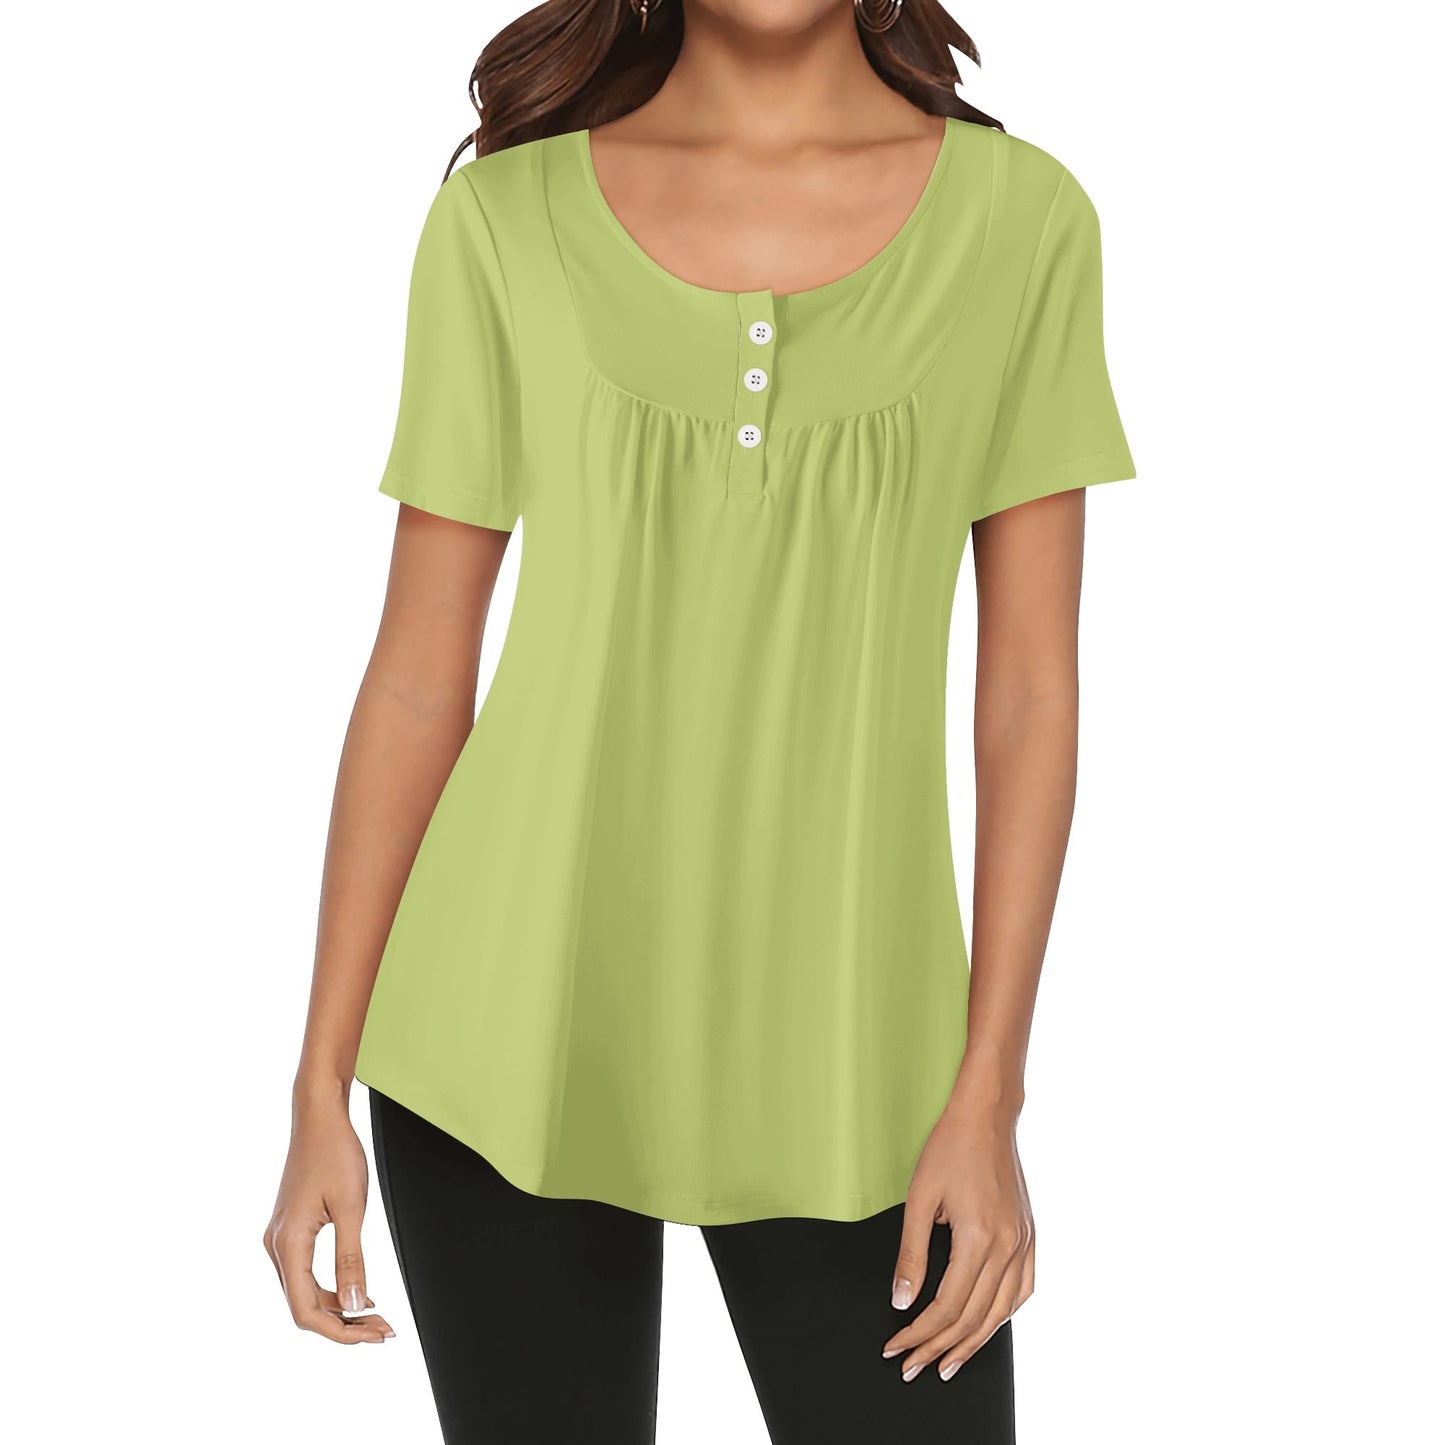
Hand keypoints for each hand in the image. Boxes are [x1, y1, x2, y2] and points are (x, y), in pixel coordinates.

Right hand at [262, 1094, 394, 1343]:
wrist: (319, 1116)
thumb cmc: (336, 1153)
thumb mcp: (351, 1207)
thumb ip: (351, 1260)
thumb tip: (353, 1307)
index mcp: (289, 1243)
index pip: (305, 1310)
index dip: (339, 1331)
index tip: (374, 1335)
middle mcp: (277, 1245)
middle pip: (304, 1306)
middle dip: (343, 1324)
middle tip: (384, 1330)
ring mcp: (281, 1238)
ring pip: (304, 1292)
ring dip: (337, 1308)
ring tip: (375, 1316)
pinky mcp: (290, 1229)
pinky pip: (306, 1273)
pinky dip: (330, 1288)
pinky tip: (356, 1292)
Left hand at [882, 1095, 1033, 1380]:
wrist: (987, 1116)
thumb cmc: (950, 1149)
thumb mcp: (919, 1198)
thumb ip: (911, 1253)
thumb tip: (901, 1300)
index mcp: (977, 1239)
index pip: (945, 1307)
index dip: (918, 1333)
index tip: (895, 1347)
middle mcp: (1006, 1248)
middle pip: (972, 1318)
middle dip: (938, 1348)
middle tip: (912, 1367)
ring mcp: (1023, 1243)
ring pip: (1000, 1313)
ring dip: (973, 1343)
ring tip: (947, 1362)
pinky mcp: (1029, 1236)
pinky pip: (1023, 1290)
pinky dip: (1004, 1316)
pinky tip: (988, 1326)